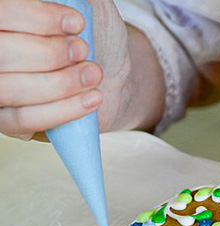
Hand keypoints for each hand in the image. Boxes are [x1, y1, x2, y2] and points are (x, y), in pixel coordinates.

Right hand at [0, 0, 163, 140]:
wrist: (110, 70)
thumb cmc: (93, 33)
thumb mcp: (84, 5)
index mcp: (4, 19)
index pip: (2, 14)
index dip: (36, 19)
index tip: (77, 23)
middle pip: (1, 53)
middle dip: (49, 53)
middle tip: (84, 51)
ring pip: (11, 88)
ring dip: (60, 83)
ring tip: (94, 74)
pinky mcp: (7, 121)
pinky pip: (24, 119)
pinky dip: (62, 109)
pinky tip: (93, 98)